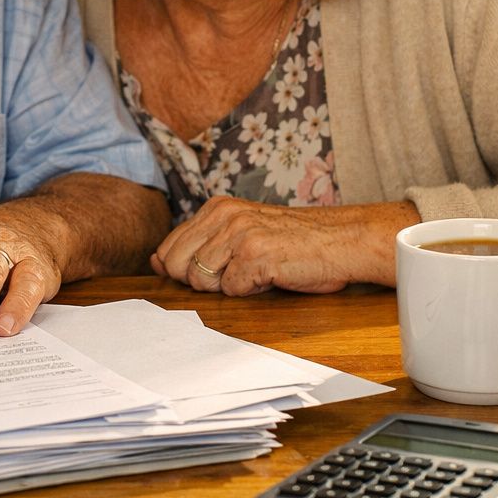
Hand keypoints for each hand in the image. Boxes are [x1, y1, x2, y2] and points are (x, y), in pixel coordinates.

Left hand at [150, 197, 411, 294]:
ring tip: (257, 271)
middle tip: (236, 273)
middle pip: (176, 266)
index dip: (181, 270)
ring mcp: (238, 234)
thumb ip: (200, 243)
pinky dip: (251, 290)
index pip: (168, 248)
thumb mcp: (241, 233)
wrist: (342, 241)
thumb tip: (155, 260)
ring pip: (201, 280)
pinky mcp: (255, 255)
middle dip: (200, 281)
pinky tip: (272, 275)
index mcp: (216, 208)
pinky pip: (232, 289)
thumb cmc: (294, 242)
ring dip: (229, 285)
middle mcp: (223, 216)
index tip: (211, 272)